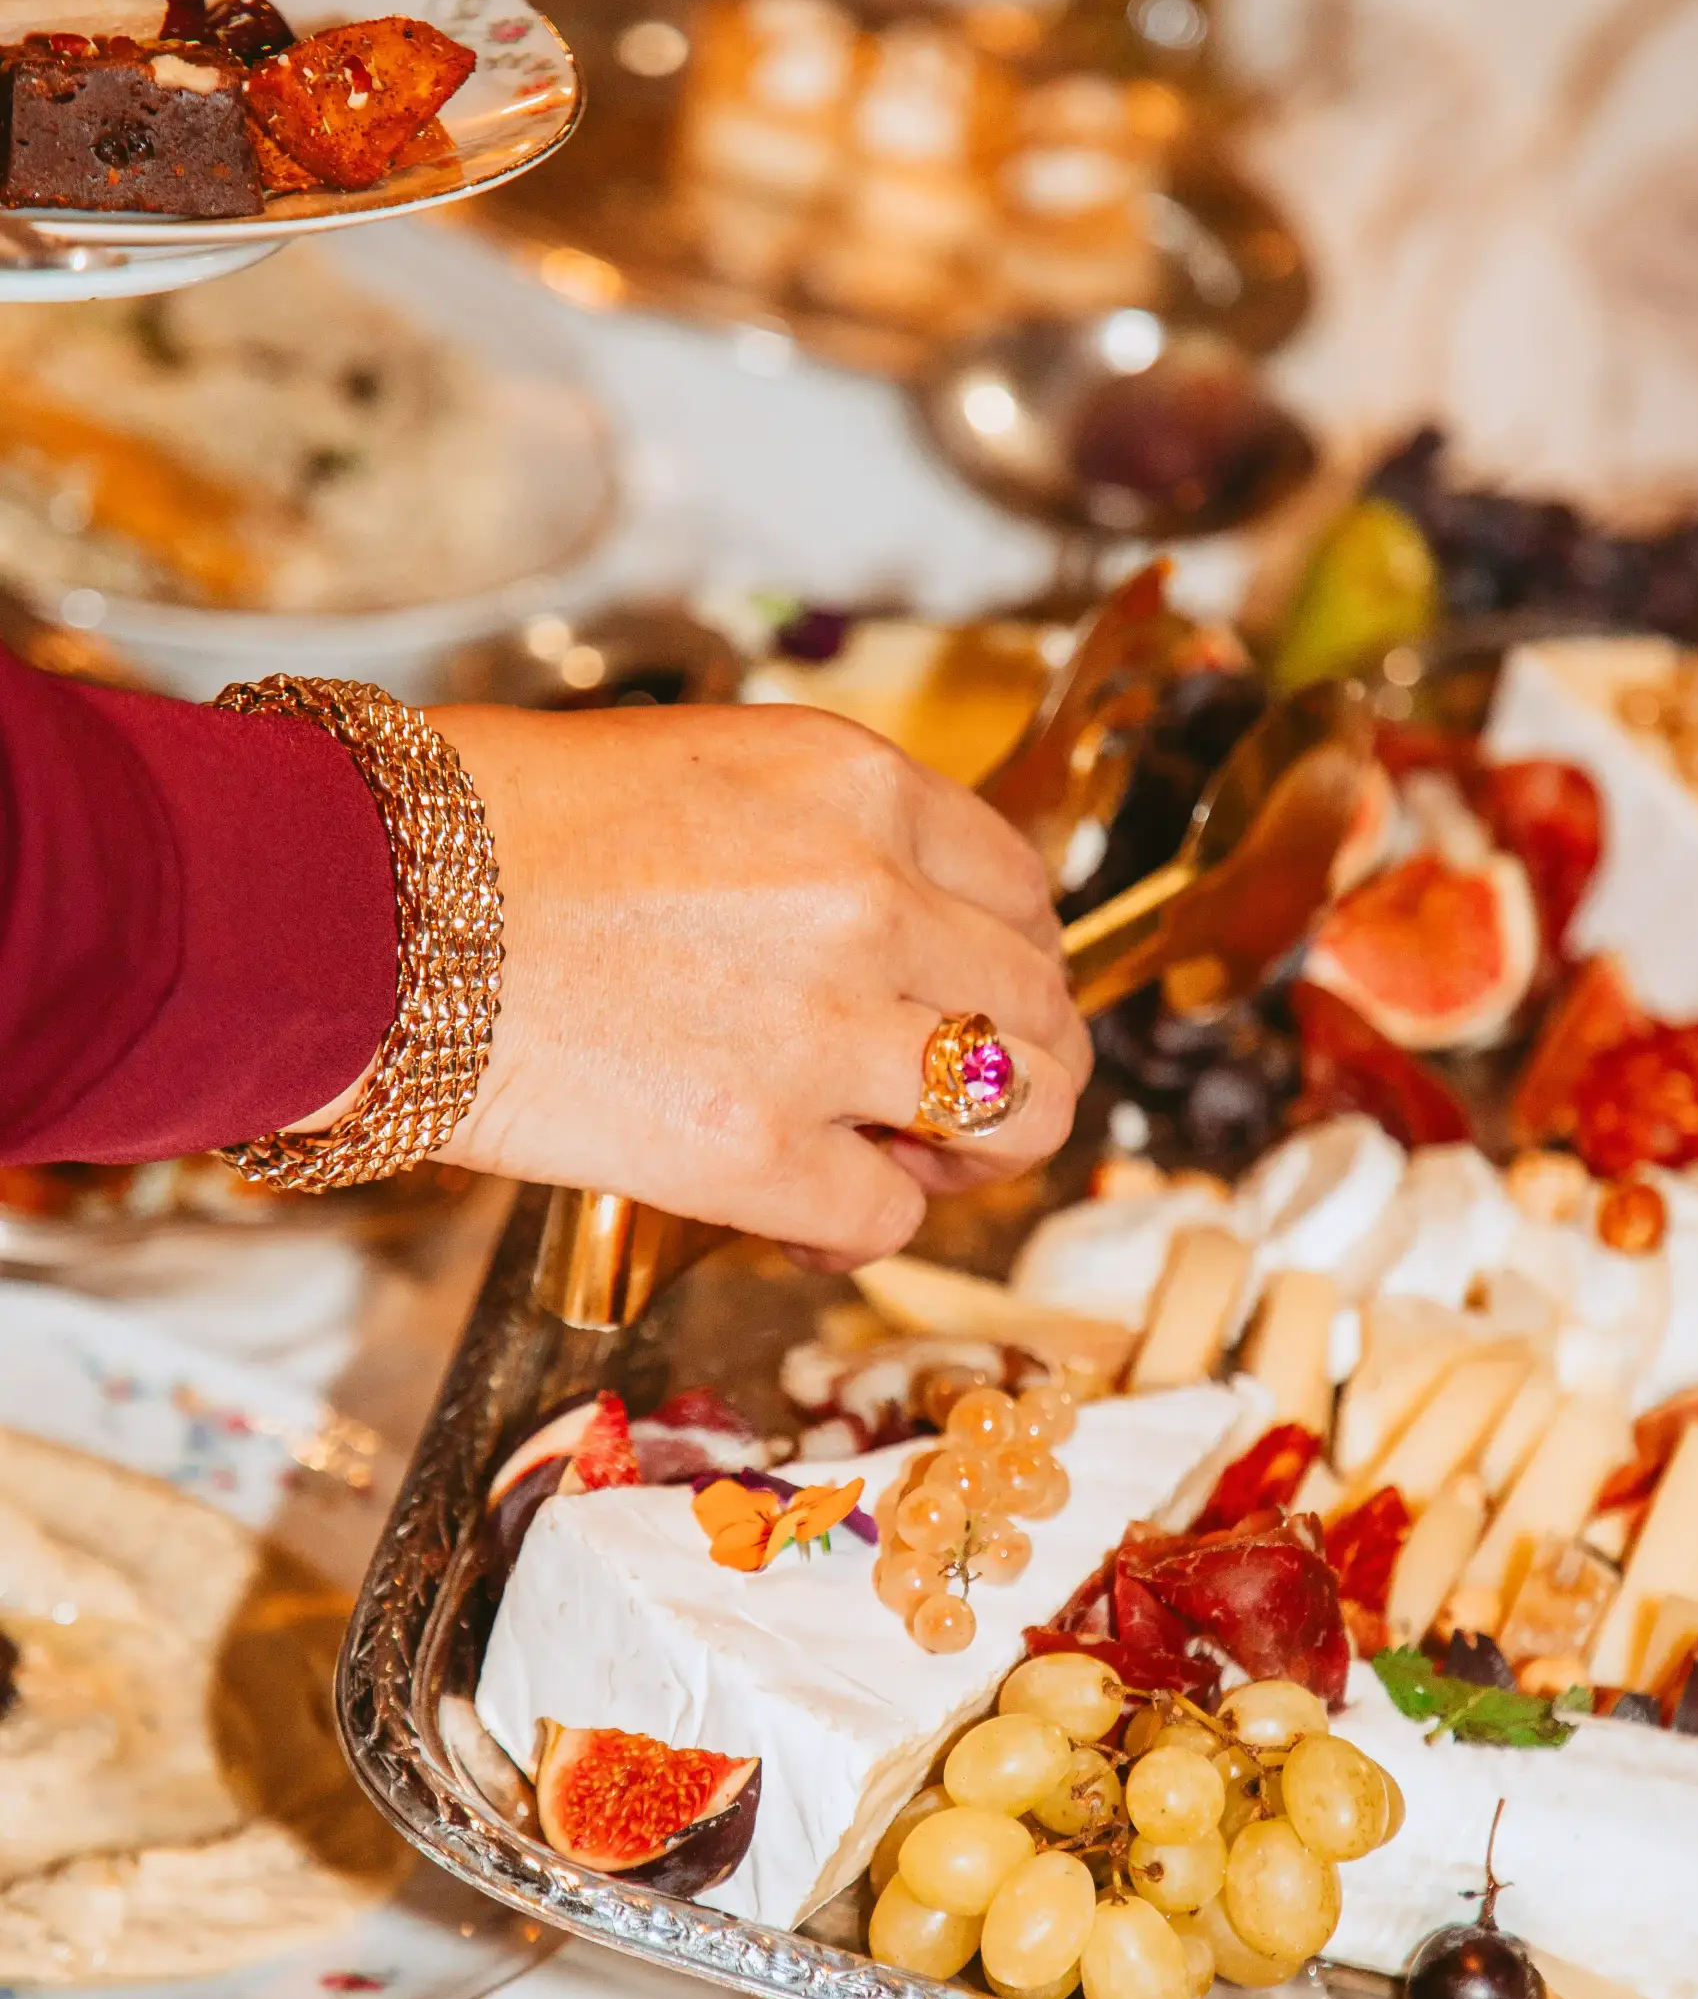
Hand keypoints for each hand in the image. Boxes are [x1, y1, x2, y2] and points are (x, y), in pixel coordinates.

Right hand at [420, 701, 1090, 1265]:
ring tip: (906, 1161)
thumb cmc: (479, 831)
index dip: (1009, 958)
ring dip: (973, 1154)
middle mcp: (869, 896)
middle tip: (948, 1098)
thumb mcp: (692, 770)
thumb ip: (816, 840)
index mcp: (856, 785)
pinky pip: (884, 1220)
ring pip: (1013, 1114)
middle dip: (1015, 1062)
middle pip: (1043, 1006)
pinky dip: (849, 1228)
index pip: (1024, 886)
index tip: (968, 996)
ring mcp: (821, 1026)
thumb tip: (889, 926)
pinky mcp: (753, 1149)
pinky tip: (787, 1210)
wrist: (352, 905)